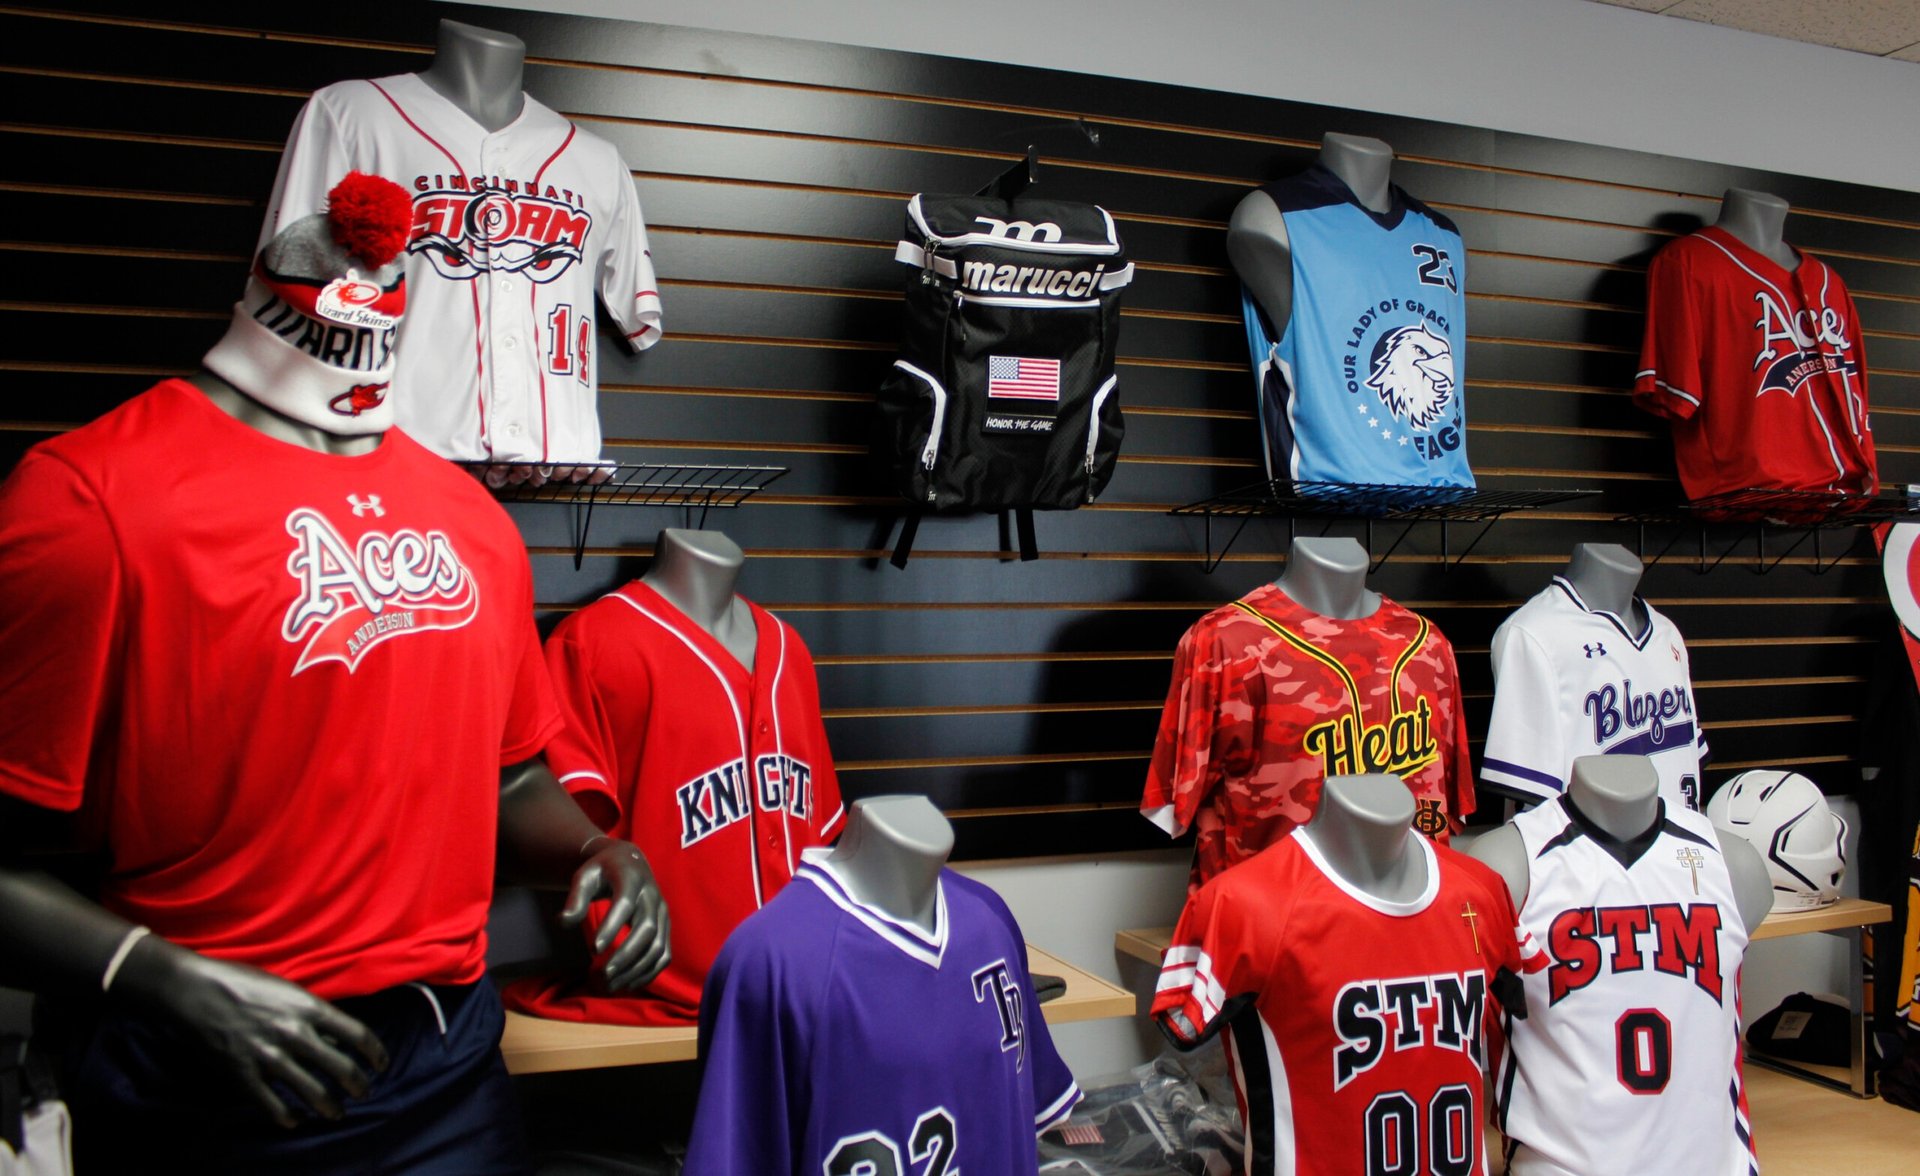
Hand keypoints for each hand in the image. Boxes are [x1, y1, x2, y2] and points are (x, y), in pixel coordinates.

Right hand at [109, 936, 387, 1127]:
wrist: (194, 990)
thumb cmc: (242, 981)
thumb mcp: (288, 989)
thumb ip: (312, 1013)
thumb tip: (335, 1036)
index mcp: (310, 1007)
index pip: (359, 1035)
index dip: (377, 1053)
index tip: (382, 1064)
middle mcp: (295, 1034)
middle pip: (342, 1068)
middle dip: (359, 1085)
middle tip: (363, 1092)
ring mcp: (270, 1057)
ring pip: (313, 1093)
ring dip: (330, 1107)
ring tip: (336, 1113)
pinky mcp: (244, 1075)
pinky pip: (273, 1106)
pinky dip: (288, 1117)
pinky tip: (295, 1120)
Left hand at [559, 836, 670, 992]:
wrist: (629, 863)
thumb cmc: (602, 871)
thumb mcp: (584, 877)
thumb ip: (575, 899)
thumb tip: (563, 922)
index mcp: (632, 878)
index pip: (625, 903)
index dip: (612, 927)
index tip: (593, 950)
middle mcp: (652, 895)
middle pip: (647, 928)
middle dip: (626, 954)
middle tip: (603, 974)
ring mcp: (662, 913)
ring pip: (658, 945)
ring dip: (636, 969)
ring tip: (612, 984)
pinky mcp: (665, 927)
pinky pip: (664, 954)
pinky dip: (649, 972)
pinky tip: (628, 983)